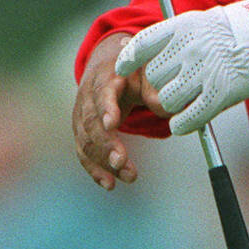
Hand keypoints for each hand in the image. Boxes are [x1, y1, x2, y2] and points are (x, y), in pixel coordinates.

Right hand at [72, 32, 170, 189]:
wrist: (107, 65)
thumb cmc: (130, 71)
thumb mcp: (146, 71)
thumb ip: (155, 88)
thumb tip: (166, 106)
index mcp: (106, 78)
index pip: (102, 93)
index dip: (106, 108)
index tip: (112, 123)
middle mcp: (88, 97)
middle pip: (91, 122)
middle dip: (106, 144)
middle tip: (121, 161)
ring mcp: (81, 115)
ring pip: (87, 141)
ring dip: (104, 162)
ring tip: (127, 176)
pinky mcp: (81, 131)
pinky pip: (84, 152)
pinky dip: (95, 169)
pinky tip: (109, 183)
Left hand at [115, 0, 248, 134]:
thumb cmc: (243, 30)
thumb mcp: (207, 24)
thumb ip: (182, 41)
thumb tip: (157, 63)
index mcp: (185, 26)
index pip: (143, 43)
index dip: (129, 59)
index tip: (122, 69)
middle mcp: (190, 47)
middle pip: (154, 77)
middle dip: (158, 88)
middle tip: (170, 93)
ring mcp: (205, 69)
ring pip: (167, 99)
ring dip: (171, 107)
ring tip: (182, 106)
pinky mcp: (221, 91)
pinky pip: (188, 116)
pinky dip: (182, 124)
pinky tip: (183, 124)